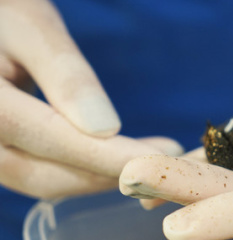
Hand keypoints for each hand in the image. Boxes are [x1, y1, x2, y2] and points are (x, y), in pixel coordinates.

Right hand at [0, 0, 182, 197]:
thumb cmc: (4, 11)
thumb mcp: (32, 28)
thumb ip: (65, 76)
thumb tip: (106, 128)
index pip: (50, 138)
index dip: (108, 155)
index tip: (160, 157)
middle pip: (45, 175)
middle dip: (110, 173)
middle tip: (165, 162)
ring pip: (44, 180)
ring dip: (100, 176)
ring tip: (148, 160)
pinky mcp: (1, 149)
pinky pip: (41, 171)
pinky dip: (82, 169)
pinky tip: (113, 156)